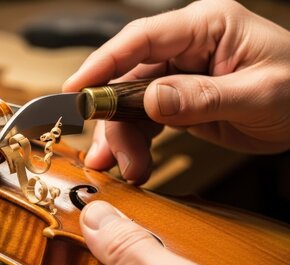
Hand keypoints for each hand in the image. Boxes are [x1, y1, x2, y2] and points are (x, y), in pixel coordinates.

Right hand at [63, 0, 289, 183]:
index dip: (102, 63)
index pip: (141, 39)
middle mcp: (186, 47)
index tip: (75, 90)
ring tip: (126, 168)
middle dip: (113, 119)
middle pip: (128, 78)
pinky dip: (137, 143)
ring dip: (123, 138)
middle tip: (108, 154)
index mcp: (205, 27)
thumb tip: (152, 100)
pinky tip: (135, 164)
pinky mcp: (179, 99)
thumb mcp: (257, 94)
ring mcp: (180, 74)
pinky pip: (146, 119)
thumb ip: (202, 96)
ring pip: (131, 104)